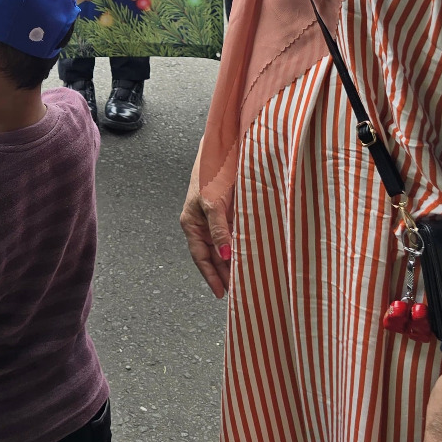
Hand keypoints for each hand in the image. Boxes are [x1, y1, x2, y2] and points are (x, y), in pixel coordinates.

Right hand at [179, 149, 231, 297]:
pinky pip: (233, 235)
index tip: (221, 293)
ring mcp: (214, 218)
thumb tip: (226, 256)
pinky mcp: (227, 212)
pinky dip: (239, 247)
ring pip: (223, 246)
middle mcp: (202, 223)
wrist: (223, 148)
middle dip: (223, 273)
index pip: (201, 257)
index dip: (211, 276)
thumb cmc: (211, 173)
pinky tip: (249, 255)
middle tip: (238, 291)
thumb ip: (219, 230)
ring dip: (232, 262)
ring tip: (245, 278)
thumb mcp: (213, 203)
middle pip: (212, 255)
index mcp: (191, 223)